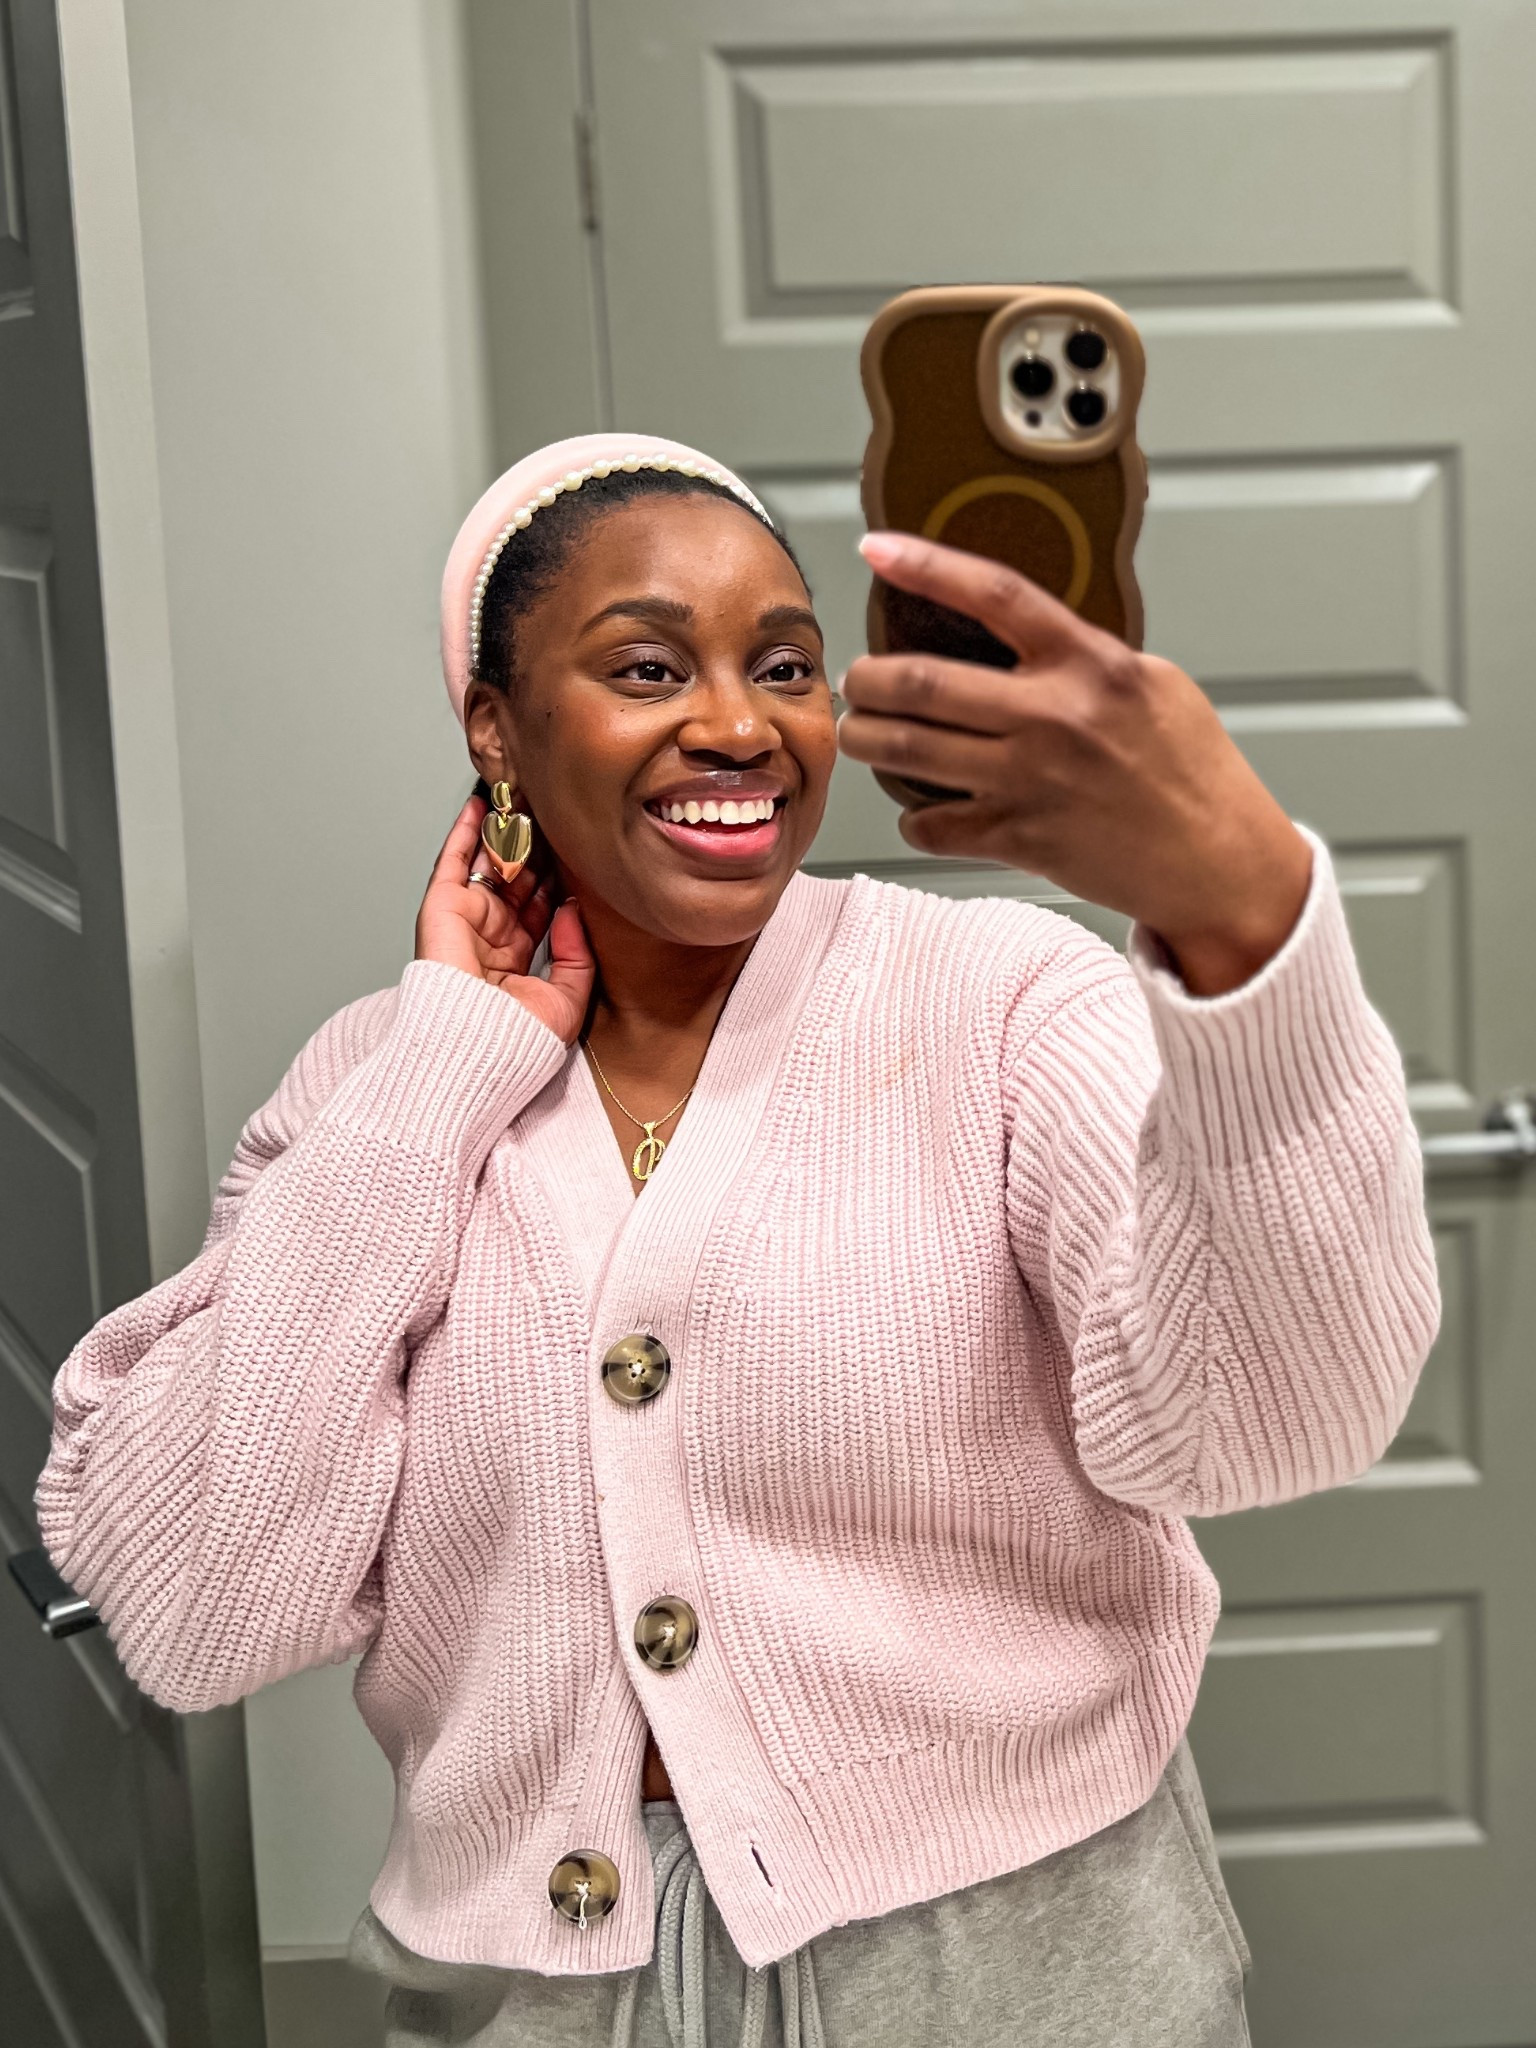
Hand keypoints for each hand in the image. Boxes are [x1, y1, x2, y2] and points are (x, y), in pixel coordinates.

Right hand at [414, 799, 593, 1043]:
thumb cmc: (518, 1040)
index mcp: (515, 960)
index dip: (557, 878)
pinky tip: (482, 805)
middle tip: (556, 816)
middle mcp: (489, 937)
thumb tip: (572, 907)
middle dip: (536, 850)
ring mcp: (465, 921)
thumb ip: (576, 954)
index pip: (539, 908)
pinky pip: (453, 861)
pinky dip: (466, 831)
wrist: (479, 1049)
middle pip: (516, 881)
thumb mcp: (567, 999)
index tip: (577, 851)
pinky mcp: (442, 908)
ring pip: (489, 866)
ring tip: (527, 799)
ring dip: (506, 834)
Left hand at [838, 533, 1313, 995]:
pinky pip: (932, 826)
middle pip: (921, 683)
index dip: (925, 565)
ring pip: (908, 752)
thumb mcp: (1155, 685)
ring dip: (868, 740)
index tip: (877, 550)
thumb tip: (1024, 638)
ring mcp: (1031, 782)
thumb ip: (1087, 658)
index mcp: (1090, 665)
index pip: (994, 594)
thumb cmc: (1194, 773)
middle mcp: (1053, 718)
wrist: (1219, 863)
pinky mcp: (1019, 839)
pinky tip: (922, 810)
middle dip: (868, 678)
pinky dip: (915, 820)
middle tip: (858, 679)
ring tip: (862, 733)